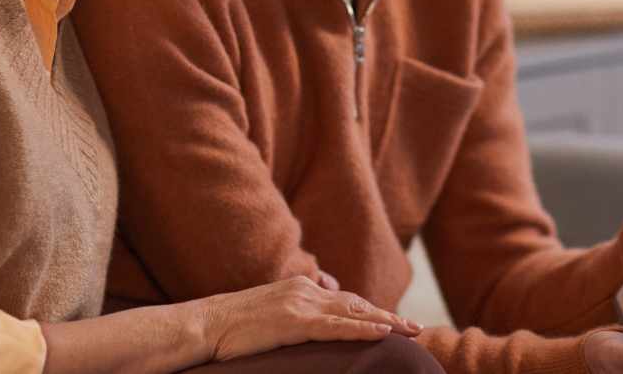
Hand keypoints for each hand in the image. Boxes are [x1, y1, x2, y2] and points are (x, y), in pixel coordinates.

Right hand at [197, 275, 422, 361]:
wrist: (206, 323)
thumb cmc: (233, 324)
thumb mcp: (270, 310)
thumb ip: (294, 307)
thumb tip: (315, 303)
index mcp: (301, 288)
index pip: (345, 300)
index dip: (372, 311)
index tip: (394, 321)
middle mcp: (306, 291)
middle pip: (357, 303)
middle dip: (388, 316)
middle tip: (416, 328)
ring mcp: (301, 305)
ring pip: (354, 313)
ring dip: (387, 322)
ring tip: (411, 331)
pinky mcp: (295, 322)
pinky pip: (337, 326)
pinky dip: (363, 329)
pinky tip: (384, 333)